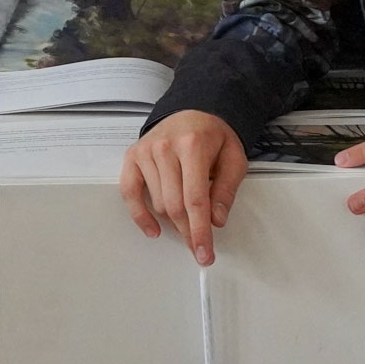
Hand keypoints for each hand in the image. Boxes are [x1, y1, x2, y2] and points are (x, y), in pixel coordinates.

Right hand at [119, 111, 246, 265]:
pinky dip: (140, 216)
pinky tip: (154, 229)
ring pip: (158, 204)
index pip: (195, 198)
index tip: (203, 253)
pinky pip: (130, 193)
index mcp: (193, 145)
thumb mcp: (234, 158)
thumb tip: (216, 220)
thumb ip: (226, 189)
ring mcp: (146, 151)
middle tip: (199, 246)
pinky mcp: (133, 156)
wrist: (194, 110)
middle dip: (188, 232)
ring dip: (173, 221)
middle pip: (174, 205)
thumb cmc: (214, 136)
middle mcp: (165, 147)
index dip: (199, 231)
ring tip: (188, 219)